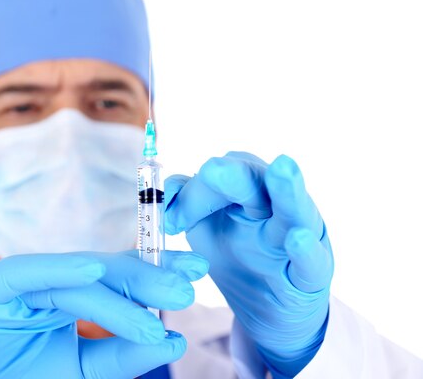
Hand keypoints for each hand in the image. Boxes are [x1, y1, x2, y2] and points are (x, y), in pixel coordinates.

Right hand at [0, 250, 208, 377]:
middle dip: (145, 276)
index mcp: (65, 298)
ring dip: (117, 292)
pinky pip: (25, 274)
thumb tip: (172, 339)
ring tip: (158, 308)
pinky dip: (59, 271)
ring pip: (72, 281)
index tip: (194, 273)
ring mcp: (14, 284)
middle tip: (187, 283)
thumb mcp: (83, 374)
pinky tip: (95, 271)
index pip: (114, 281)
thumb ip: (121, 357)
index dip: (153, 275)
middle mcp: (43, 285)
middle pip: (100, 273)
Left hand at [165, 152, 333, 377]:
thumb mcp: (206, 227)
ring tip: (283, 168)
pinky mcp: (310, 276)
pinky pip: (311, 261)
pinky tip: (297, 238)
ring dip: (287, 189)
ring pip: (294, 209)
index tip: (171, 220)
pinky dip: (305, 250)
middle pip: (256, 180)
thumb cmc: (238, 256)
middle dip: (233, 175)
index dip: (193, 192)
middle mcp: (273, 206)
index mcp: (246, 191)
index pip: (222, 173)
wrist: (269, 309)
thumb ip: (187, 203)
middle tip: (212, 173)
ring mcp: (296, 238)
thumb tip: (167, 195)